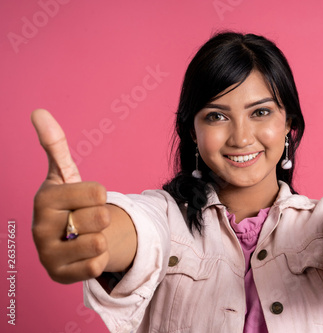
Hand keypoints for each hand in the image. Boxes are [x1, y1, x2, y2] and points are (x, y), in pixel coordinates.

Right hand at [32, 109, 109, 283]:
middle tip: (85, 219)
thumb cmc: (68, 203)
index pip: (98, 192)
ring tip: (85, 235)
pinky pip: (97, 266)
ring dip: (101, 239)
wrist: (65, 237)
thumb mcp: (65, 174)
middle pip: (101, 218)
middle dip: (101, 218)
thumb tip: (38, 111)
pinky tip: (83, 254)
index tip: (85, 198)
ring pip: (99, 243)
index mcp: (44, 199)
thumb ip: (55, 145)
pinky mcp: (57, 276)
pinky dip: (98, 259)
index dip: (99, 195)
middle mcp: (39, 228)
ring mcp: (46, 255)